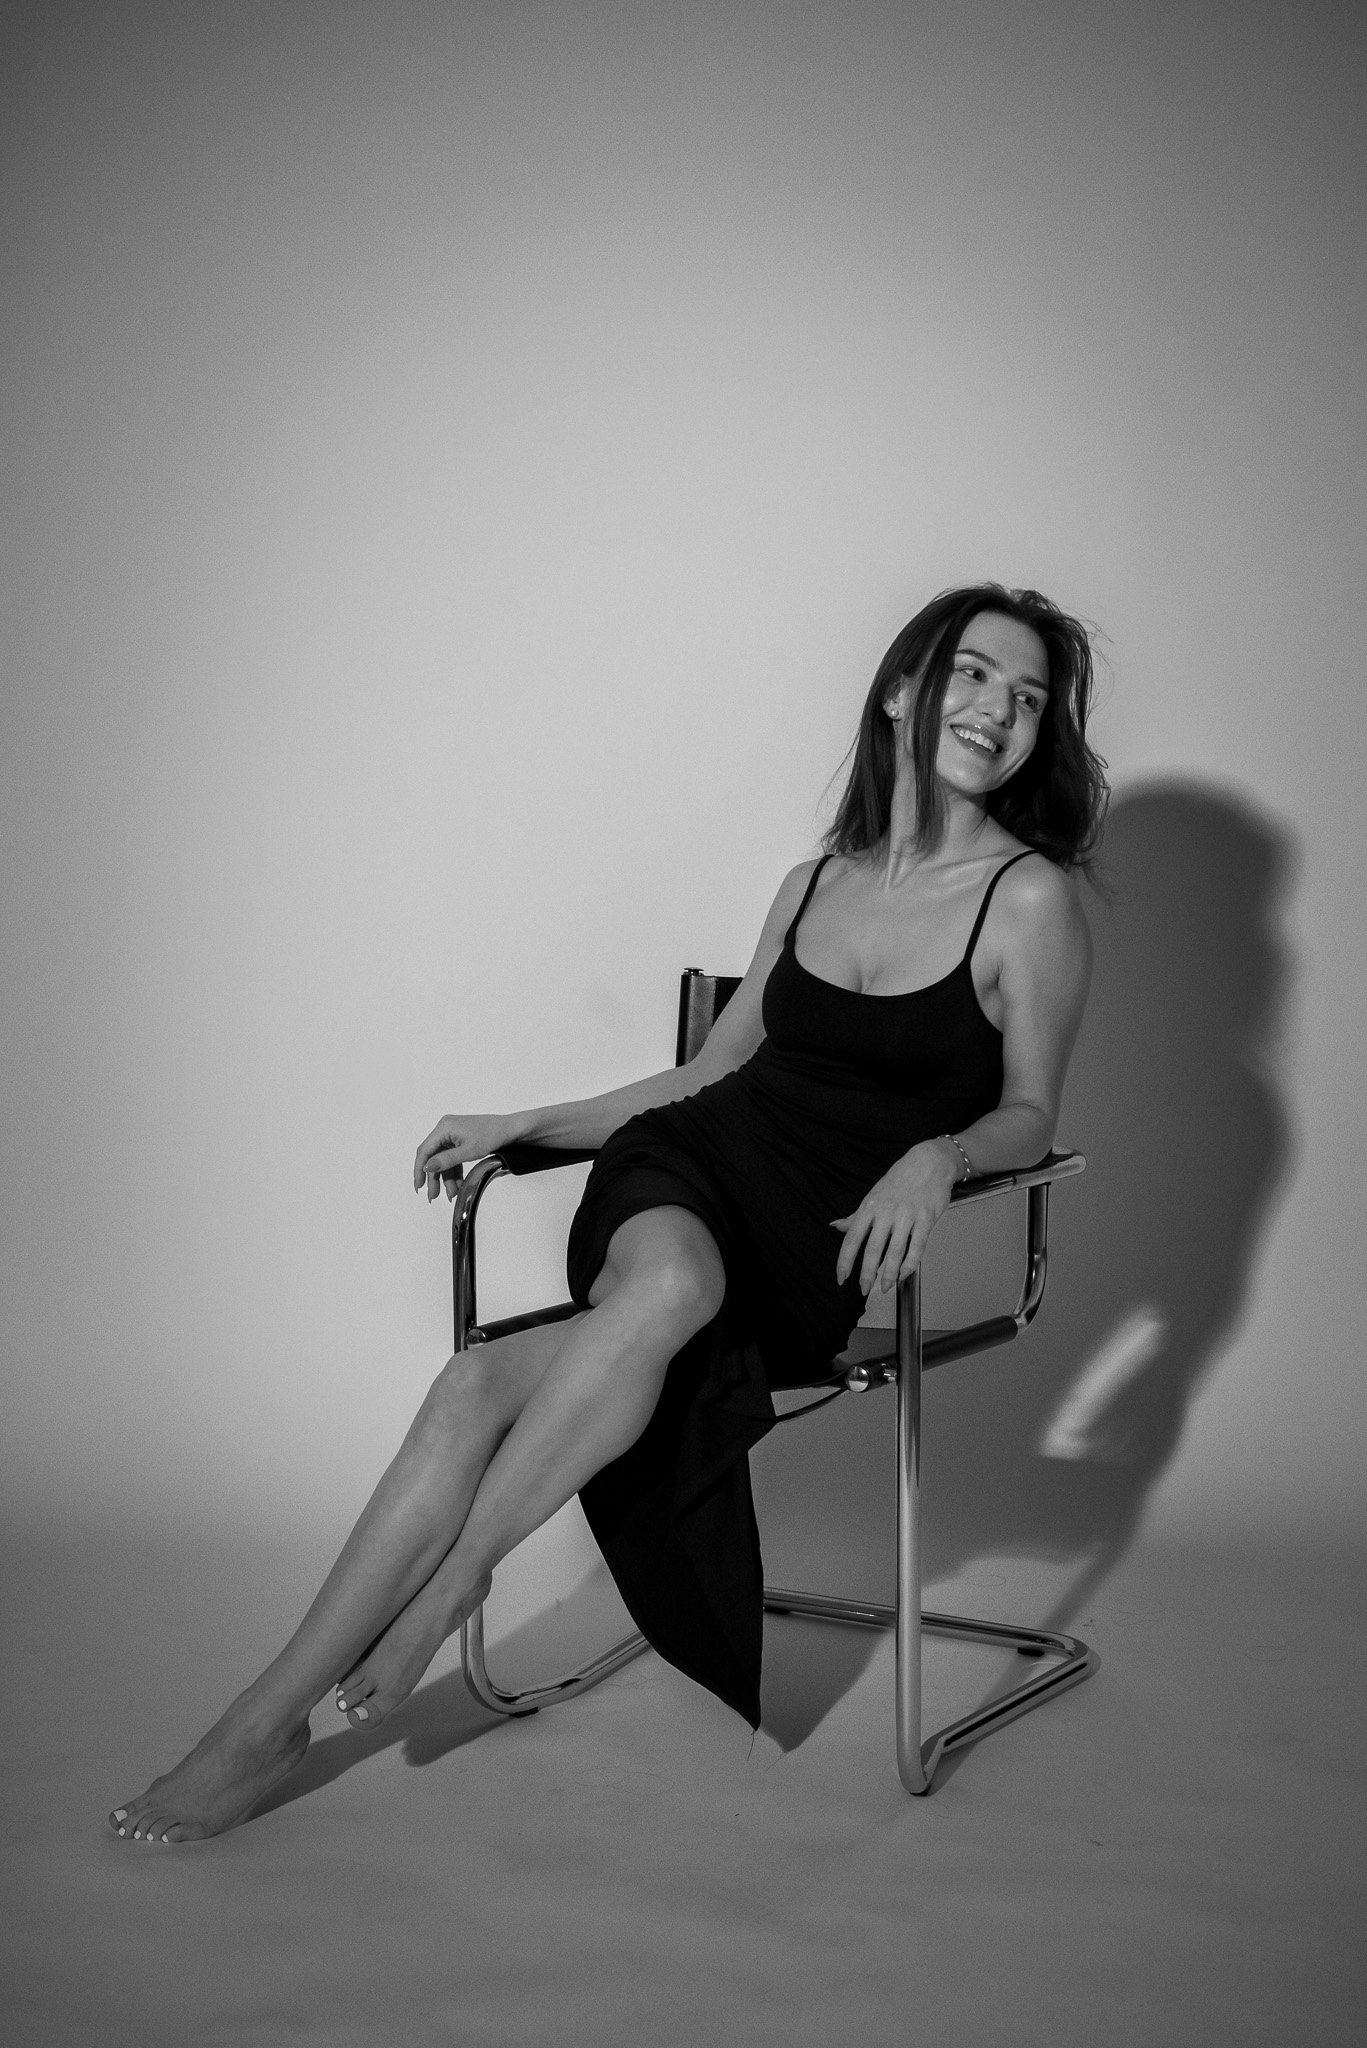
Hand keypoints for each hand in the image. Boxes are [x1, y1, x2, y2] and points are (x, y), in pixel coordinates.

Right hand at [413, 1114, 520, 1200]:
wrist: (510, 1130)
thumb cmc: (492, 1135)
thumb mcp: (468, 1151)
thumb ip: (446, 1160)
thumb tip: (427, 1167)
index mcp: (444, 1127)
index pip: (425, 1150)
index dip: (420, 1170)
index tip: (419, 1186)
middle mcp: (446, 1129)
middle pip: (433, 1157)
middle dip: (434, 1178)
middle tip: (433, 1195)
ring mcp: (453, 1135)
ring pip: (443, 1160)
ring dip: (446, 1178)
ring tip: (450, 1194)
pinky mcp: (460, 1140)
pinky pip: (452, 1158)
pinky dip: (454, 1172)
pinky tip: (457, 1185)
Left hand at [831, 1139, 961, 1294]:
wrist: (929, 1162)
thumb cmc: (900, 1179)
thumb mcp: (873, 1195)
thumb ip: (856, 1215)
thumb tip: (836, 1226)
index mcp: (870, 1207)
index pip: (852, 1237)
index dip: (845, 1260)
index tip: (841, 1278)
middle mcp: (886, 1212)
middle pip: (873, 1248)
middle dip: (867, 1273)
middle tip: (864, 1289)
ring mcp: (907, 1215)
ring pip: (895, 1250)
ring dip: (889, 1273)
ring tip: (885, 1287)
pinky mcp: (926, 1219)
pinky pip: (917, 1247)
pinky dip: (910, 1264)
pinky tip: (904, 1274)